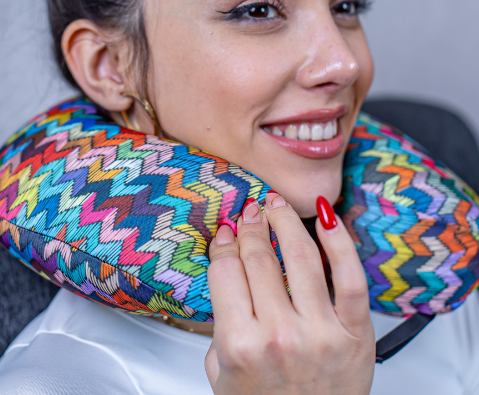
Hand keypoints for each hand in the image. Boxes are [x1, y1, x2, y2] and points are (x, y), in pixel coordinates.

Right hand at [205, 192, 374, 394]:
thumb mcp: (221, 371)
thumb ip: (220, 321)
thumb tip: (230, 268)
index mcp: (240, 344)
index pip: (226, 270)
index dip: (224, 244)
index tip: (226, 232)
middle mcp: (280, 335)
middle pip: (258, 257)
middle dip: (251, 226)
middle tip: (250, 212)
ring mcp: (321, 332)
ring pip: (300, 256)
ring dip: (285, 221)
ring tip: (277, 205)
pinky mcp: (356, 334)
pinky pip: (351, 277)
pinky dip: (340, 242)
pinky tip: (327, 218)